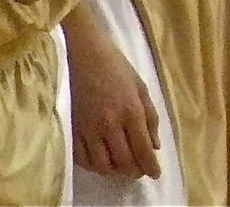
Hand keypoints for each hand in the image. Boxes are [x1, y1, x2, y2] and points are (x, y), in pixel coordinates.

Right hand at [67, 24, 161, 178]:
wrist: (86, 54)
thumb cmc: (118, 68)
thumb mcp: (142, 88)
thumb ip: (151, 117)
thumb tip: (155, 146)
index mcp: (131, 112)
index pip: (143, 150)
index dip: (151, 167)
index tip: (156, 174)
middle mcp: (110, 124)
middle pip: (124, 162)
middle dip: (135, 171)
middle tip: (139, 170)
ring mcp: (89, 129)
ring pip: (103, 165)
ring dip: (116, 171)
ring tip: (122, 166)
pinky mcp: (74, 129)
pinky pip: (83, 159)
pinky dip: (95, 166)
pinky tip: (103, 160)